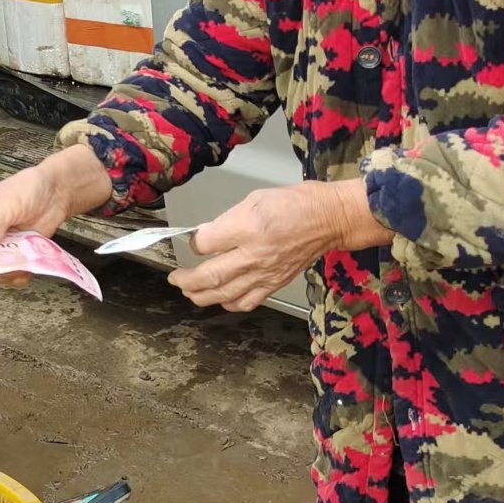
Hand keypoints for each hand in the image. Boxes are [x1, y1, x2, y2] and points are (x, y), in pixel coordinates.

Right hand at [0, 145, 113, 286]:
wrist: (56, 192)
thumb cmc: (28, 188)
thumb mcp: (7, 203)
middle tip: (5, 261)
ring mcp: (3, 244)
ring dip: (8, 270)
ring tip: (20, 261)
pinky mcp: (18, 252)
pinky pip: (14, 270)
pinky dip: (20, 273)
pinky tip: (26, 267)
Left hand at [169, 179, 391, 311]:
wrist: (328, 219)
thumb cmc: (293, 204)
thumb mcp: (254, 198)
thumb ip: (228, 219)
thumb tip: (207, 235)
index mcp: (248, 228)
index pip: (206, 243)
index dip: (194, 243)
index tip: (194, 240)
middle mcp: (254, 254)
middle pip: (210, 276)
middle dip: (186, 280)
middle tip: (175, 279)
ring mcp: (265, 273)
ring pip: (224, 294)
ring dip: (201, 296)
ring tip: (189, 292)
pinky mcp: (275, 284)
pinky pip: (246, 302)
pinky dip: (228, 304)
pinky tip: (220, 298)